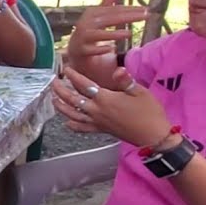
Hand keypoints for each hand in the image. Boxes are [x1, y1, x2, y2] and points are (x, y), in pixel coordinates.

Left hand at [52, 66, 171, 146]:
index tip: (65, 68)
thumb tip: (118, 69)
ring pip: (73, 114)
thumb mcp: (140, 92)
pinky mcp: (101, 130)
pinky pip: (82, 128)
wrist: (153, 136)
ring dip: (61, 106)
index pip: (84, 84)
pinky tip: (67, 123)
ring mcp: (97, 122)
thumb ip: (125, 80)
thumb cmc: (149, 112)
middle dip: (60, 90)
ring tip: (53, 99)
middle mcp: (97, 110)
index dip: (73, 76)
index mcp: (105, 98)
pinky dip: (73, 125)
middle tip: (53, 82)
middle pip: (72, 99)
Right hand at [68, 0, 147, 60]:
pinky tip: (111, 49)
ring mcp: (83, 38)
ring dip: (113, 34)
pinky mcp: (81, 51)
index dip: (130, 9)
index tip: (146, 9)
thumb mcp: (99, 15)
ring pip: (99, 35)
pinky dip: (100, 49)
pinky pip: (91, 50)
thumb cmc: (91, 31)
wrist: (76, 51)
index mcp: (92, 13)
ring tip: (129, 33)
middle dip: (128, 17)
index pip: (114, 10)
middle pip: (109, 19)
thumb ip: (107, 0)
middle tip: (146, 16)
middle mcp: (86, 23)